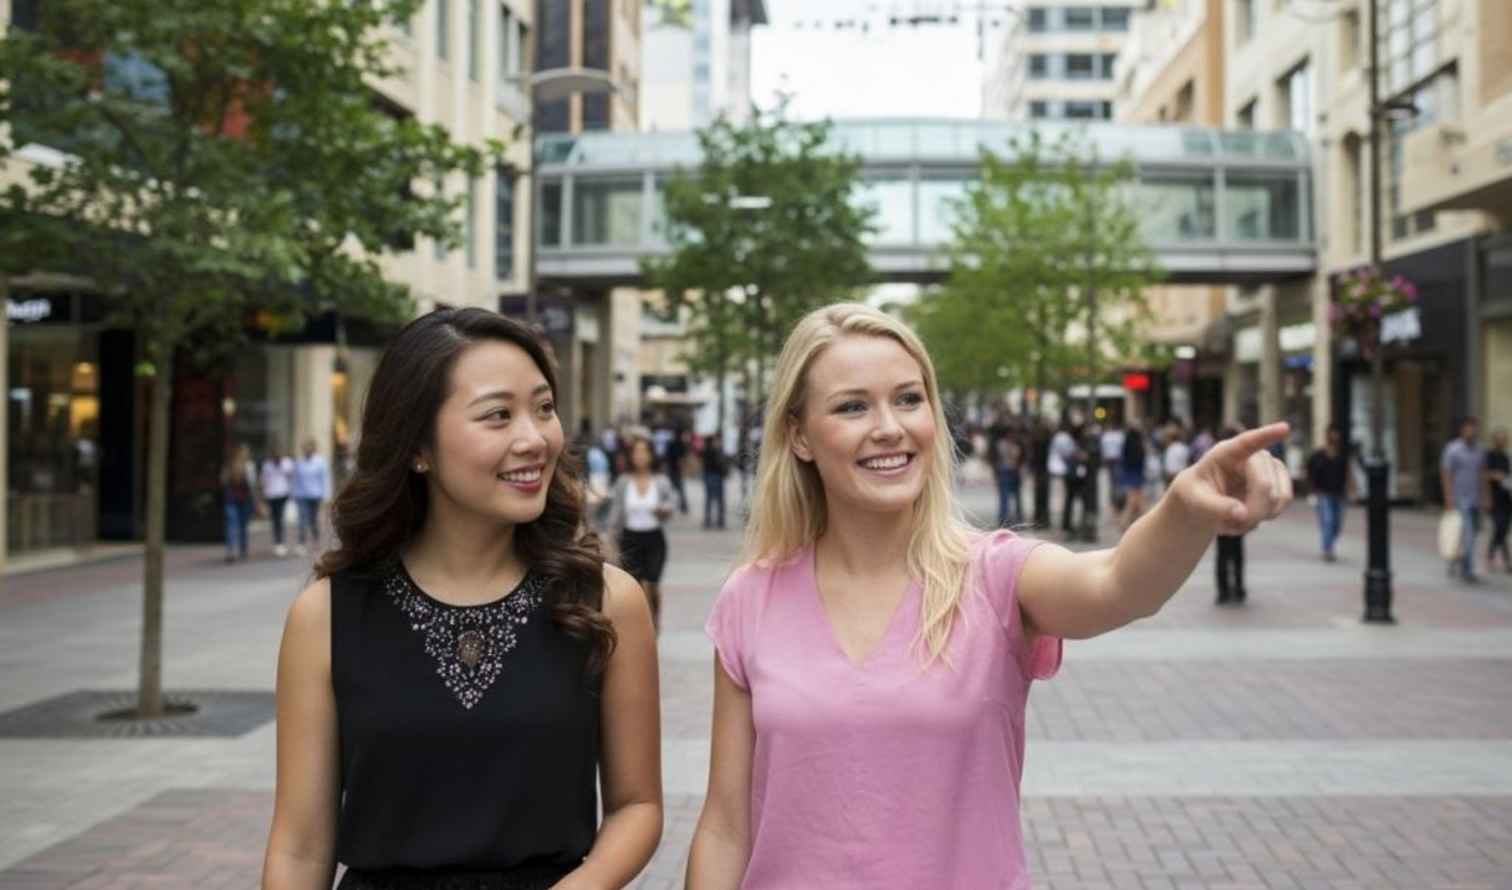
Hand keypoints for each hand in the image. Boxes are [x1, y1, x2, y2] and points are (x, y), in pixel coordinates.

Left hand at [1172, 422, 1294, 535]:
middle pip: (1264, 485)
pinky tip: (1248, 516)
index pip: (1247, 442)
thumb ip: (1216, 507)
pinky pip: (1283, 503)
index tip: (1285, 428)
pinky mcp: (1280, 481)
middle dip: (1251, 512)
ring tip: (1235, 518)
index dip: (1266, 435)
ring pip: (1278, 496)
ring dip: (1258, 516)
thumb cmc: (1196, 496)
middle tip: (1229, 526)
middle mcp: (1251, 455)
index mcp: (1224, 453)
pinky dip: (1266, 516)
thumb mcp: (1195, 502)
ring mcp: (1269, 467)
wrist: (1204, 504)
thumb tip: (1243, 514)